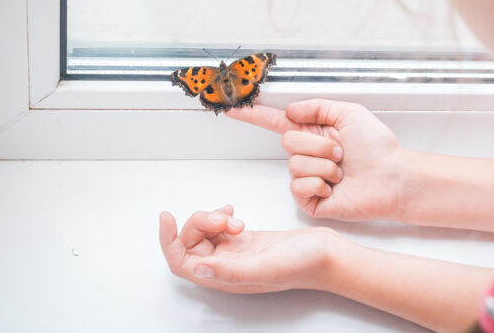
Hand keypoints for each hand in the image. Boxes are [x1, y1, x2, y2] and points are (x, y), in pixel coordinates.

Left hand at [159, 205, 339, 292]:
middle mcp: (226, 267)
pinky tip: (234, 214)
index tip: (166, 217)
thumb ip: (230, 270)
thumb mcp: (265, 267)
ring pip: (205, 233)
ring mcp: (235, 253)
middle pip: (191, 243)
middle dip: (200, 224)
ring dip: (212, 218)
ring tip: (233, 217)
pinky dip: (221, 216)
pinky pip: (220, 227)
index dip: (169, 241)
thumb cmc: (304, 266)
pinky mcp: (246, 240)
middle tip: (223, 218)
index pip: (182, 263)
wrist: (328, 254)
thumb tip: (198, 269)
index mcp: (225, 278)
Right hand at [226, 99, 404, 220]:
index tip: (233, 110)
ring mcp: (308, 178)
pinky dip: (320, 184)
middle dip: (318, 144)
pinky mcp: (310, 200)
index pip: (276, 122)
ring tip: (343, 171)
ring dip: (324, 166)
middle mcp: (308, 155)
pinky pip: (299, 187)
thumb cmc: (378, 148)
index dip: (254, 116)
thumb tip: (291, 110)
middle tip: (341, 152)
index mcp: (315, 133)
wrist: (393, 178)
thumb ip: (317, 106)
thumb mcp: (350, 113)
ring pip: (296, 165)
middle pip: (288, 142)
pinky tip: (335, 188)